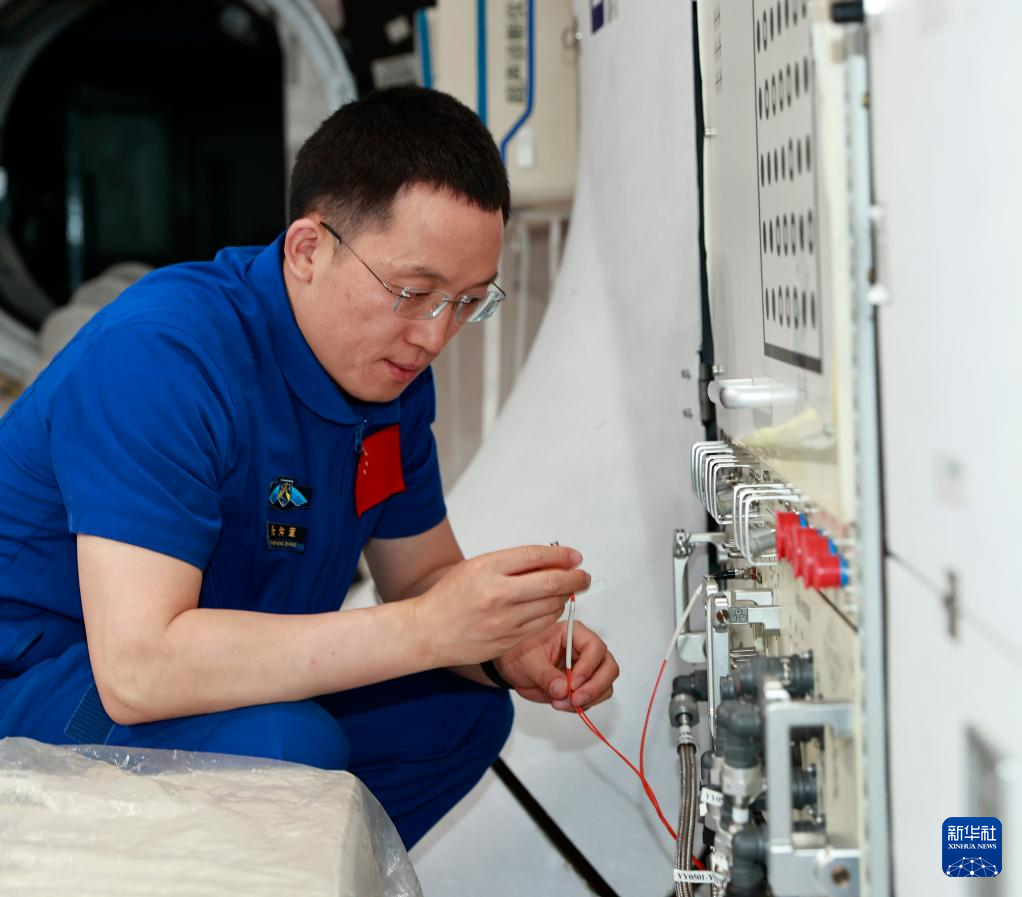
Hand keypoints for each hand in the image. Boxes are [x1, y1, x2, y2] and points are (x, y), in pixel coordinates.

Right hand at [410, 545, 589, 667]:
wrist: (429, 631)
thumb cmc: (451, 595)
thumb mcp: (476, 567)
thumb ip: (511, 563)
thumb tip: (552, 560)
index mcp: (488, 568)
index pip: (535, 556)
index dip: (561, 556)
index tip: (575, 557)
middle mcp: (497, 594)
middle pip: (550, 583)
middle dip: (574, 578)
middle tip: (583, 576)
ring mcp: (504, 620)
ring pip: (550, 606)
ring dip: (564, 597)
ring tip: (566, 590)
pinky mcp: (508, 641)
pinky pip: (541, 625)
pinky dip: (551, 614)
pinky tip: (550, 607)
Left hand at [494, 620, 618, 711]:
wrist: (511, 666)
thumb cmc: (518, 653)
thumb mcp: (528, 662)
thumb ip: (545, 675)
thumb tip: (562, 690)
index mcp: (573, 633)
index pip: (595, 648)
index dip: (588, 667)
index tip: (572, 684)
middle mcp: (585, 649)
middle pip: (608, 667)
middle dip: (595, 687)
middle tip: (574, 700)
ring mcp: (586, 668)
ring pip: (605, 685)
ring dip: (588, 699)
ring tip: (560, 703)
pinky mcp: (582, 685)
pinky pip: (594, 697)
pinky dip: (582, 706)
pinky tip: (561, 704)